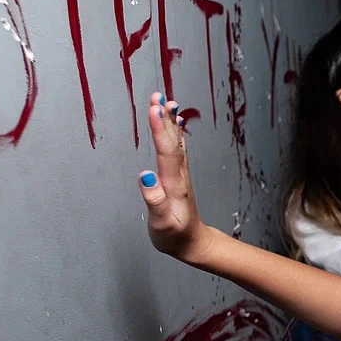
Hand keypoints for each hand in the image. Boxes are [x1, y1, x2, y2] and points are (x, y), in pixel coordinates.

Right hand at [138, 92, 211, 260]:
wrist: (194, 244)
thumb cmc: (176, 237)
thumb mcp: (163, 224)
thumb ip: (155, 201)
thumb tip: (145, 175)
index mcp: (173, 184)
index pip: (166, 152)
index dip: (159, 129)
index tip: (153, 108)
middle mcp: (179, 176)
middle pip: (172, 142)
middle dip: (163, 118)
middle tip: (157, 95)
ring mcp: (180, 175)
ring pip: (176, 143)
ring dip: (170, 122)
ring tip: (166, 101)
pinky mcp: (178, 178)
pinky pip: (177, 150)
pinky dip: (175, 134)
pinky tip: (175, 122)